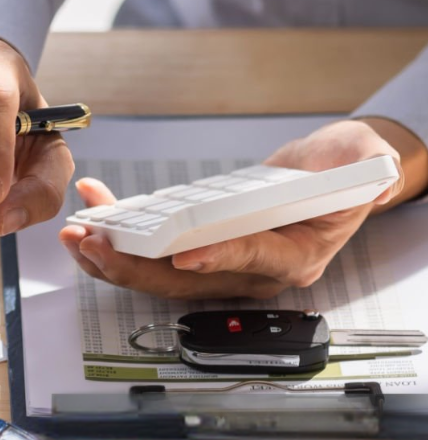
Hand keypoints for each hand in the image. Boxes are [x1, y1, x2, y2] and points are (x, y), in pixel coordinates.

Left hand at [59, 118, 423, 299]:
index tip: (182, 255)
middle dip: (133, 266)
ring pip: (157, 273)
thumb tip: (363, 163)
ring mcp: (219, 263)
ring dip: (113, 256)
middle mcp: (249, 271)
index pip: (251, 260)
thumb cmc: (343, 171)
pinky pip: (151, 249)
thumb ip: (360, 164)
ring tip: (76, 236)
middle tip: (94, 245)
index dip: (216, 258)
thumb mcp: (361, 160)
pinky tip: (95, 208)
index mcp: (293, 257)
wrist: (326, 177)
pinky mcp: (197, 247)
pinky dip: (121, 230)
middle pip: (184, 279)